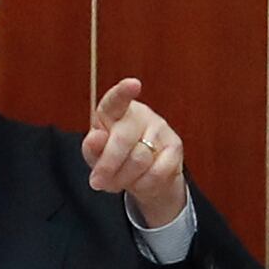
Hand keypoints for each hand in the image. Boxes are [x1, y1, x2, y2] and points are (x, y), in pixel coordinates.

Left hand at [81, 78, 188, 230]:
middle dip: (108, 165)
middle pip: (123, 139)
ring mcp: (160, 129)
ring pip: (139, 159)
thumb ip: (93, 147)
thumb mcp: (97, 155)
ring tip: (119, 182)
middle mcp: (140, 114)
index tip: (133, 84)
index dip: (124, 91)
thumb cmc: (115, 159)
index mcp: (115, 111)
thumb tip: (95, 139)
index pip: (117, 99)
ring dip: (124, 178)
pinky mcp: (175, 146)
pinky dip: (143, 184)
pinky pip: (157, 172)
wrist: (144, 178)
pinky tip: (139, 181)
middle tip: (98, 182)